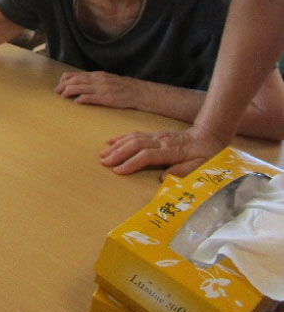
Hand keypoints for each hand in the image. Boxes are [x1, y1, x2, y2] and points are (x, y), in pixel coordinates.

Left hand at [55, 70, 138, 108]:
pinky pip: (91, 97)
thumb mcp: (106, 80)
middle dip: (63, 86)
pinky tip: (76, 102)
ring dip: (69, 92)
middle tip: (56, 92)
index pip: (75, 75)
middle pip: (75, 80)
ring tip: (63, 96)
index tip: (59, 86)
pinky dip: (82, 99)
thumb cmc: (122, 88)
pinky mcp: (106, 98)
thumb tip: (79, 84)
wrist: (138, 92)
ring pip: (80, 87)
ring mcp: (102, 89)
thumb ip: (93, 81)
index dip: (64, 80)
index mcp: (96, 75)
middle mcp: (97, 80)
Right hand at [100, 124, 226, 178]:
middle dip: (118, 153)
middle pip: (135, 145)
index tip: (118, 171)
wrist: (209, 135)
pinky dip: (121, 137)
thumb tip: (163, 178)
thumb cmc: (206, 154)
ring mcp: (156, 136)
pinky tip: (111, 142)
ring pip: (132, 138)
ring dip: (117, 146)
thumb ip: (183, 171)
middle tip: (104, 163)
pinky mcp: (154, 134)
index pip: (146, 155)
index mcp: (171, 150)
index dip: (131, 163)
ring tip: (103, 155)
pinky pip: (135, 134)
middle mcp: (161, 141)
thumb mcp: (202, 166)